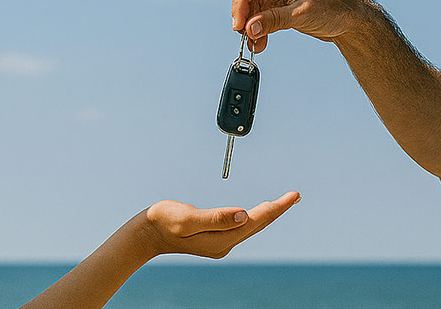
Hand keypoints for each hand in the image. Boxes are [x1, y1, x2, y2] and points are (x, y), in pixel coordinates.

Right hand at [140, 191, 300, 258]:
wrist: (146, 234)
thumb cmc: (163, 222)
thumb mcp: (188, 218)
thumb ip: (216, 217)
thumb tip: (245, 215)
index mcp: (222, 239)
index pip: (256, 220)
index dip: (276, 207)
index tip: (293, 196)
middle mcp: (224, 244)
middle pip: (258, 224)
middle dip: (277, 209)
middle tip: (295, 196)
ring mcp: (220, 242)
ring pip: (251, 226)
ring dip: (267, 214)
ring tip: (282, 202)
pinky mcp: (214, 237)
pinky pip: (241, 226)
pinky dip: (253, 216)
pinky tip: (256, 212)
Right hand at [231, 0, 364, 52]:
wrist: (352, 20)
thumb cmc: (335, 7)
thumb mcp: (302, 13)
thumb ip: (274, 20)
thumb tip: (249, 29)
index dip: (241, 2)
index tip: (239, 24)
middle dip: (245, 15)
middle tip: (243, 35)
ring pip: (253, 7)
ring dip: (251, 26)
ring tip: (254, 44)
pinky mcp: (280, 5)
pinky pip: (261, 16)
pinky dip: (259, 29)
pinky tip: (259, 43)